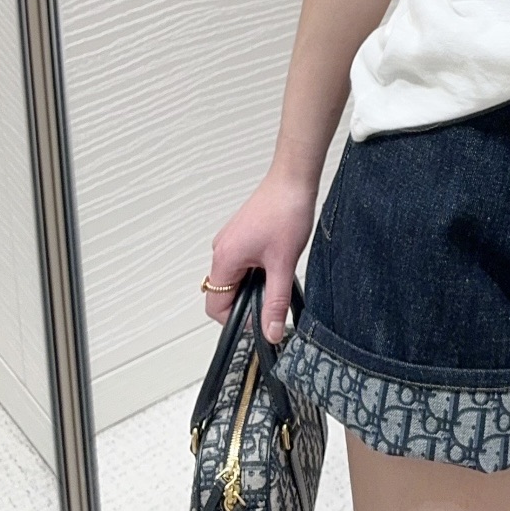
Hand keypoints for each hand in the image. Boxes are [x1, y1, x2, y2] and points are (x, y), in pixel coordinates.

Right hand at [202, 165, 316, 342]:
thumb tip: (270, 331)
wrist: (294, 179)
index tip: (259, 322)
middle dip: (248, 302)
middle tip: (272, 298)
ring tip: (277, 273)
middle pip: (224, 294)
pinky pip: (242, 263)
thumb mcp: (283, 264)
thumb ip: (275, 302)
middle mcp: (222, 249)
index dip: (237, 321)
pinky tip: (276, 261)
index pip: (216, 307)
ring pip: (235, 278)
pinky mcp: (241, 234)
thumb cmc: (285, 210)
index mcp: (224, 258)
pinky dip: (256, 270)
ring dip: (254, 285)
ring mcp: (231, 240)